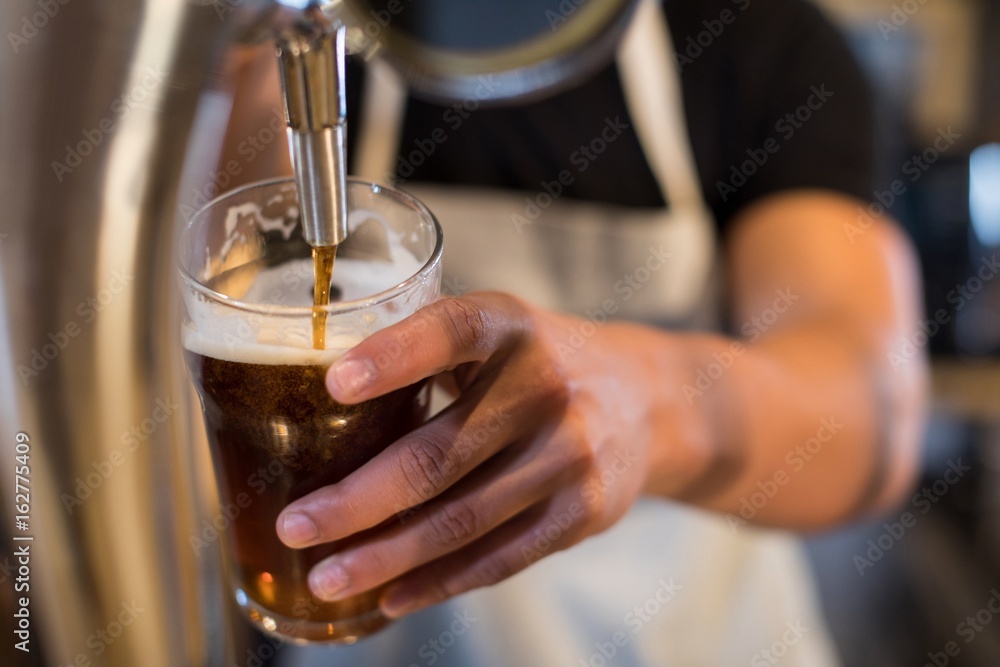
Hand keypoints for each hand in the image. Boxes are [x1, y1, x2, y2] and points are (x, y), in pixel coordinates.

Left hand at [275, 292, 660, 617]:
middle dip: (356, 500)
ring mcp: (569, 455)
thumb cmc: (539, 364)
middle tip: (296, 526)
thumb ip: (428, 355)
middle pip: (439, 455)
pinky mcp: (583, 512)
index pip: (452, 331)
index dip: (394, 356)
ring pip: (461, 520)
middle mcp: (546, 387)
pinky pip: (500, 557)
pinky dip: (439, 582)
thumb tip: (319, 408)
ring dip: (385, 556)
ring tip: (326, 576)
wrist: (644, 400)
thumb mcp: (497, 332)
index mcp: (511, 327)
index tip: (334, 382)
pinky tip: (391, 595)